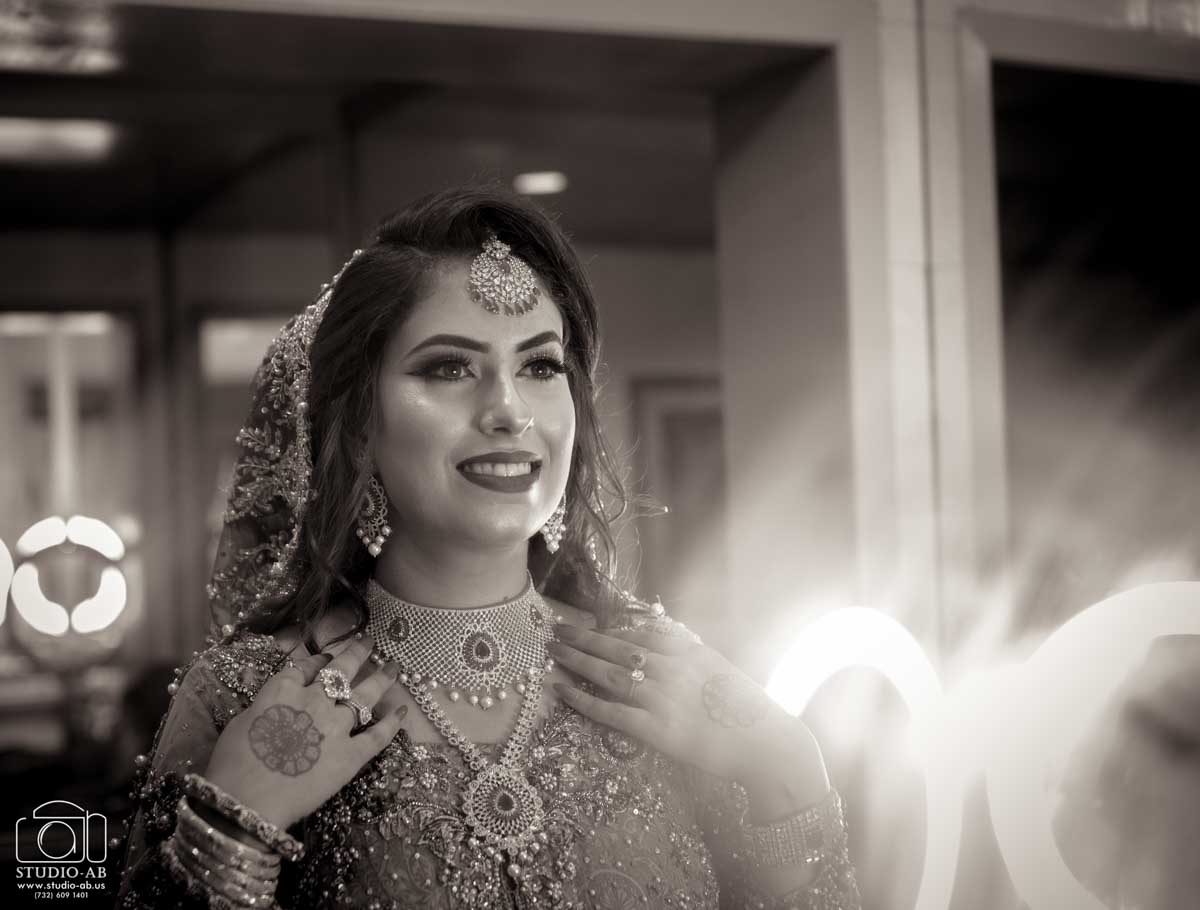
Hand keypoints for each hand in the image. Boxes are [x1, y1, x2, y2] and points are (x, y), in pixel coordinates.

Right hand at [203, 634, 408, 830]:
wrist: (246, 801)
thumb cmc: (232, 765)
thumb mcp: (241, 722)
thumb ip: (265, 706)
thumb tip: (274, 702)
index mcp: (283, 690)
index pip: (307, 667)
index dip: (320, 661)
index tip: (329, 657)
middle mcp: (314, 701)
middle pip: (342, 670)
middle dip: (358, 653)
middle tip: (370, 642)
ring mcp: (336, 727)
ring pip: (365, 695)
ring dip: (382, 678)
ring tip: (394, 666)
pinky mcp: (351, 755)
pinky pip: (378, 736)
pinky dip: (392, 724)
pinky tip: (402, 711)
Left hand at [548, 623, 823, 786]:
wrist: (765, 744)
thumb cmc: (745, 708)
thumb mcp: (718, 666)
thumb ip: (688, 649)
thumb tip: (662, 631)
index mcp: (688, 651)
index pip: (640, 632)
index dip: (609, 627)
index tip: (586, 623)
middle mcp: (671, 669)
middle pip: (617, 647)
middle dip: (583, 637)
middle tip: (556, 629)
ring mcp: (662, 699)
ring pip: (609, 674)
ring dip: (576, 661)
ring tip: (552, 652)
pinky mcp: (656, 730)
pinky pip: (610, 713)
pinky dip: (583, 700)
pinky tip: (562, 691)